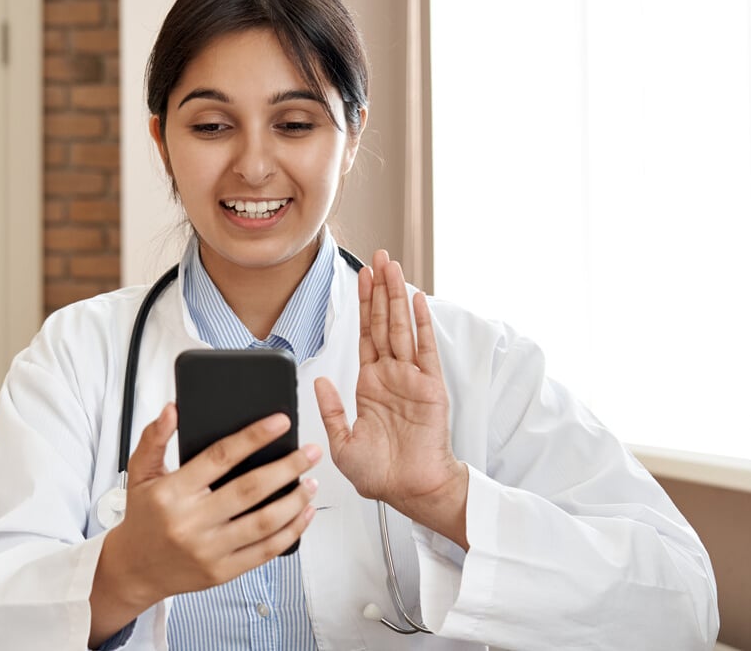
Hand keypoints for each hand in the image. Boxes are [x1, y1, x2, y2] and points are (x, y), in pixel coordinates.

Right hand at [89, 403, 320, 643]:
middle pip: (250, 490)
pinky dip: (291, 532)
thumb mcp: (139, 473)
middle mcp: (192, 522)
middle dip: (288, 467)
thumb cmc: (144, 517)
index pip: (220, 457)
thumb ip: (154, 438)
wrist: (135, 569)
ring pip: (264, 523)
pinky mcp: (222, 572)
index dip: (254, 437)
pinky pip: (265, 551)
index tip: (281, 422)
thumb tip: (173, 409)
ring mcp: (209, 550)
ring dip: (295, 501)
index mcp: (173, 492)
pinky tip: (304, 514)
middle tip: (310, 452)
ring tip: (312, 482)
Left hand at [314, 250, 467, 547]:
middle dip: (380, 289)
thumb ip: (331, 410)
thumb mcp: (341, 443)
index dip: (363, 305)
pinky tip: (418, 301)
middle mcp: (392, 376)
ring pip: (403, 328)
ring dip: (398, 296)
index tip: (362, 278)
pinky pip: (425, 349)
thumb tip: (318, 380)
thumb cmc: (380, 474)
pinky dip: (422, 324)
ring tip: (394, 268)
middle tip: (378, 258)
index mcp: (370, 385)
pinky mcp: (431, 387)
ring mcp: (412, 379)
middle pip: (385, 322)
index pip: (366, 335)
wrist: (409, 491)